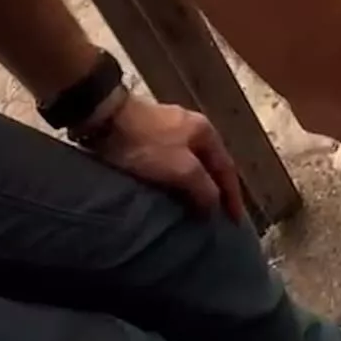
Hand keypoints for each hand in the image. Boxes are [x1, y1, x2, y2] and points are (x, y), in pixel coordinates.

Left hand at [91, 94, 247, 222]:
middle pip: (210, 164)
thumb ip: (204, 188)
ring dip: (195, 184)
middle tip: (218, 216)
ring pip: (190, 162)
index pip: (227, 168)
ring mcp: (168, 127)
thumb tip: (215, 206)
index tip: (236, 222)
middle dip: (216, 190)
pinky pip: (171, 161)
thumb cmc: (146, 145)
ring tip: (196, 207)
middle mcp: (192, 125)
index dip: (233, 197)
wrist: (104, 118)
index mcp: (205, 131)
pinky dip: (177, 178)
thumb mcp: (181, 169)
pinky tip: (171, 189)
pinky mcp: (147, 132)